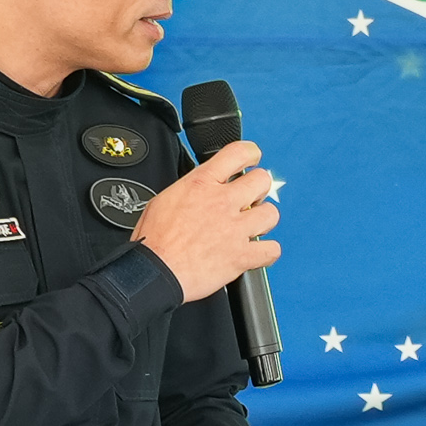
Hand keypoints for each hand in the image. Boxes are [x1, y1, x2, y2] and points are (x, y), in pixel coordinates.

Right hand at [132, 136, 279, 303]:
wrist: (155, 272)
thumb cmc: (154, 242)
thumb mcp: (164, 199)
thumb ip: (191, 189)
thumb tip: (199, 188)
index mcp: (201, 184)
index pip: (237, 153)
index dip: (250, 153)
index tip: (252, 158)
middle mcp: (222, 202)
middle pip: (262, 180)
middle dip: (259, 188)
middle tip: (252, 197)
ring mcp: (235, 229)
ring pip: (271, 214)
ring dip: (264, 220)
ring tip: (253, 226)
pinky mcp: (241, 256)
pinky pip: (271, 250)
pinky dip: (268, 252)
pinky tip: (258, 252)